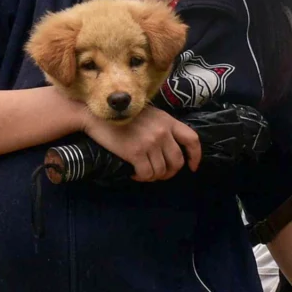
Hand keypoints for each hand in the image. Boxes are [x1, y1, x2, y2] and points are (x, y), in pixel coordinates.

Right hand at [78, 104, 202, 181]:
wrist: (97, 115)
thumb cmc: (121, 115)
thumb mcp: (148, 114)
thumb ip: (161, 127)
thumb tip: (169, 147)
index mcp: (167, 121)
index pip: (192, 139)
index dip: (195, 156)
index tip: (192, 166)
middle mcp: (162, 132)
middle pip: (177, 161)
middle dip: (170, 172)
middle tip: (159, 174)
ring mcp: (150, 142)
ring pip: (161, 171)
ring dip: (153, 176)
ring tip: (143, 172)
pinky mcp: (136, 152)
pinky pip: (146, 174)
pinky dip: (141, 177)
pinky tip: (133, 173)